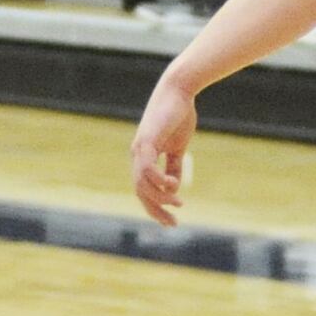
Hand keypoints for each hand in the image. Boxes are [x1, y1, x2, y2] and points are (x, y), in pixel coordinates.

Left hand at [130, 80, 197, 226]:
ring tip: (178, 203)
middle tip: (173, 223)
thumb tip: (173, 188)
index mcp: (143, 157)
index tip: (171, 221)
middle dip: (156, 210)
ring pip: (142, 183)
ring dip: (160, 198)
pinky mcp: (147, 140)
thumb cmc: (178, 117)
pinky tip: (171, 184)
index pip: (144, 189)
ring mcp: (140, 148)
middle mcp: (137, 154)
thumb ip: (174, 166)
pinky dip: (158, 180)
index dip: (155, 207)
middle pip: (141, 191)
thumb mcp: (177, 147)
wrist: (178, 92)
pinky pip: (147, 167)